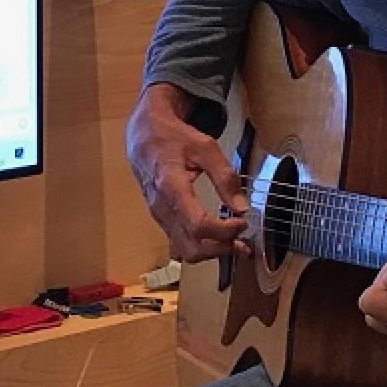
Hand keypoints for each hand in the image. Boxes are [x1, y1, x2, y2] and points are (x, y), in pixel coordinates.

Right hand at [125, 83, 250, 263]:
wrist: (143, 135)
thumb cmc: (173, 138)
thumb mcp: (204, 148)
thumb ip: (224, 176)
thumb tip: (242, 208)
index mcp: (171, 187)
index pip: (198, 225)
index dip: (224, 231)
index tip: (243, 222)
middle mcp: (161, 208)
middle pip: (191, 247)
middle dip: (220, 249)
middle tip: (242, 239)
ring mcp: (158, 216)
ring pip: (185, 250)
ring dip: (212, 251)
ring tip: (235, 242)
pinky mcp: (160, 219)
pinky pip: (180, 242)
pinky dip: (202, 246)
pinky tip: (218, 238)